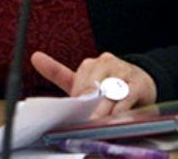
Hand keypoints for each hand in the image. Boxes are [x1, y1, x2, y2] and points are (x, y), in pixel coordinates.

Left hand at [31, 51, 156, 118]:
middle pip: (93, 86)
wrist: (143, 81)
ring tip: (96, 120)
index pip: (78, 81)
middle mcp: (105, 64)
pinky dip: (121, 106)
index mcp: (90, 65)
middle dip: (87, 103)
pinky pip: (128, 95)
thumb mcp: (83, 79)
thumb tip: (35, 57)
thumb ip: (59, 73)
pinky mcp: (138, 83)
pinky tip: (115, 115)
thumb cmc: (109, 83)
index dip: (76, 97)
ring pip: (109, 91)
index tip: (71, 107)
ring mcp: (123, 72)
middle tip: (81, 118)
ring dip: (102, 107)